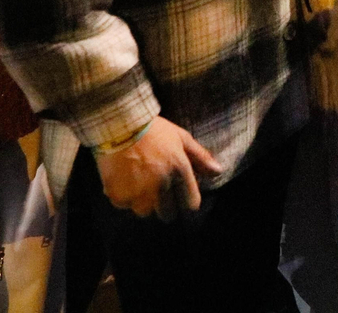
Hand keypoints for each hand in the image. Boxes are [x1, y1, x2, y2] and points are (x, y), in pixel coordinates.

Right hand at [95, 117, 220, 218]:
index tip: (178, 195)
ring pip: (145, 211)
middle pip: (167, 214)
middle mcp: (160, 186)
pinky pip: (124, 205)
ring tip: (138, 183)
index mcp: (179, 171)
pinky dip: (124, 196)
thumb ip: (200, 157)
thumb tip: (218, 172)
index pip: (190, 204)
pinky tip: (123, 179)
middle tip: (156, 188)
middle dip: (164, 204)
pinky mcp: (119, 196)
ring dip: (143, 202)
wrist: (119, 124)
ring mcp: (139, 193)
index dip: (185, 200)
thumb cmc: (153, 129)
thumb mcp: (181, 137)